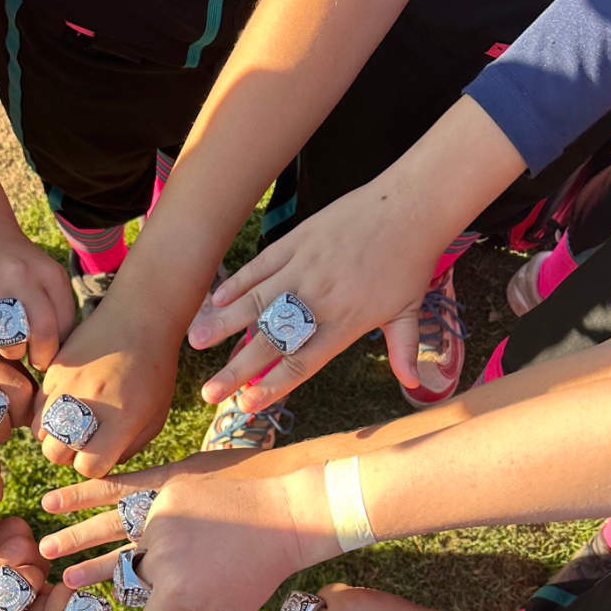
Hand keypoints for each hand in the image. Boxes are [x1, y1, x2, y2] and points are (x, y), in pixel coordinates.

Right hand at [0, 220, 74, 370]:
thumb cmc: (19, 269)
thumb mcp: (48, 278)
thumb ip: (59, 311)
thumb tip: (59, 356)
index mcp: (50, 274)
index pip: (65, 327)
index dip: (59, 348)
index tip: (50, 350)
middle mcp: (23, 276)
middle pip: (43, 334)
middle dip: (41, 357)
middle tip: (35, 359)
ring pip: (9, 341)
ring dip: (10, 351)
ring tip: (8, 340)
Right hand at [0, 516, 46, 610]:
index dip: (3, 540)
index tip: (4, 560)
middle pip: (11, 528)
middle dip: (25, 546)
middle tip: (25, 573)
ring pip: (25, 547)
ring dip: (35, 566)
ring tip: (28, 590)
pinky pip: (31, 581)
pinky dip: (37, 590)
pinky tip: (27, 609)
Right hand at [33, 303, 179, 478]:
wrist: (140, 318)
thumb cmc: (154, 373)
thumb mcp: (154, 417)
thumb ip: (126, 449)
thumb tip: (96, 466)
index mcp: (121, 420)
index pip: (88, 467)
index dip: (93, 466)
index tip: (101, 453)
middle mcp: (90, 404)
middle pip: (56, 453)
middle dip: (68, 454)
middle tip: (83, 440)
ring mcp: (67, 385)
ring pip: (40, 431)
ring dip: (54, 433)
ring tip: (73, 421)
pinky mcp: (53, 370)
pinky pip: (37, 405)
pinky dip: (47, 411)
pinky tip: (66, 402)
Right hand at [50, 464, 339, 610]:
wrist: (286, 513)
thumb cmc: (259, 571)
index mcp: (173, 592)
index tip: (193, 604)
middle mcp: (158, 556)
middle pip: (130, 575)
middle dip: (128, 580)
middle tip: (68, 583)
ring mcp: (159, 519)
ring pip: (115, 536)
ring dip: (77, 543)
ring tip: (45, 551)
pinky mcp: (164, 489)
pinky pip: (122, 495)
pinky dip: (88, 497)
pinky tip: (53, 500)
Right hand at [188, 174, 440, 410]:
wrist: (410, 206)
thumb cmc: (410, 262)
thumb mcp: (409, 310)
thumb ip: (403, 349)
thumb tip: (414, 384)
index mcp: (344, 324)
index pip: (301, 362)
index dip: (272, 386)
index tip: (246, 404)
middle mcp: (319, 301)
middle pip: (271, 341)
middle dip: (236, 369)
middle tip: (209, 392)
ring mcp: (304, 269)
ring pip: (256, 302)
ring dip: (223, 323)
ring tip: (196, 342)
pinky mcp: (296, 242)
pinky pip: (260, 266)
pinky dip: (236, 284)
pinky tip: (214, 301)